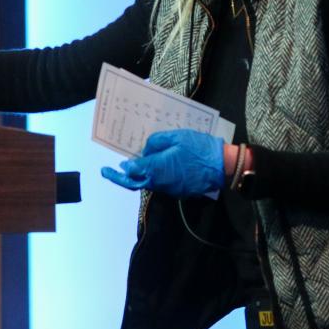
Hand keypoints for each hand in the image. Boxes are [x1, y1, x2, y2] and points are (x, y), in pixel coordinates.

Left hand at [100, 129, 224, 197]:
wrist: (221, 166)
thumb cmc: (199, 148)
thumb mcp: (176, 137)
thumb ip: (156, 142)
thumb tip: (144, 151)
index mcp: (157, 168)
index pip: (133, 170)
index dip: (125, 167)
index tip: (119, 163)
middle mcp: (160, 182)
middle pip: (135, 183)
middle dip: (119, 178)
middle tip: (106, 172)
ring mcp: (169, 189)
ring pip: (148, 184)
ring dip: (138, 177)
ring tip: (132, 165)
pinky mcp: (178, 191)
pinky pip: (160, 184)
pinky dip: (153, 177)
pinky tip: (155, 167)